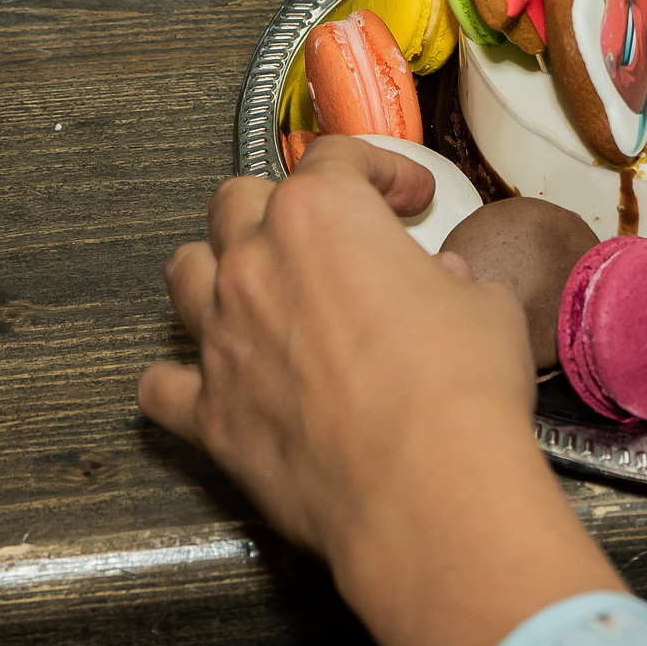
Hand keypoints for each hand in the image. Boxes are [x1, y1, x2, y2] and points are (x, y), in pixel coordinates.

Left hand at [138, 136, 621, 645]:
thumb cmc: (460, 388)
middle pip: (238, 200)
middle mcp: (255, 263)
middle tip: (324, 239)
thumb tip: (447, 283)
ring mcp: (221, 337)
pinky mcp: (209, 414)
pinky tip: (211, 383)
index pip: (337, 158)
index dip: (379, 169)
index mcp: (324, 216)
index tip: (406, 198)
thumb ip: (455, 281)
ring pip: (184, 272)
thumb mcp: (485, 308)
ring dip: (215, 271)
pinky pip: (162, 386)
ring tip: (254, 291)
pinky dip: (182, 379)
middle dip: (279, 208)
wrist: (425, 487)